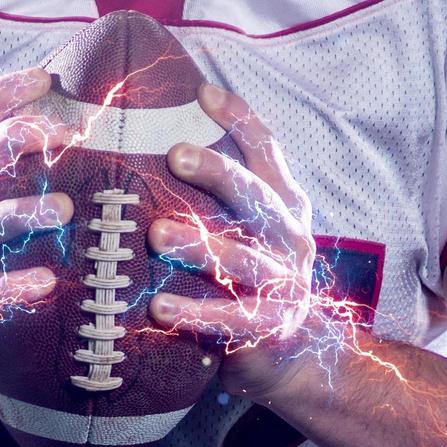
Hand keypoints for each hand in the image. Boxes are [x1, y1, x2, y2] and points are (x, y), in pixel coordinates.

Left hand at [147, 84, 320, 401]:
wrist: (291, 355)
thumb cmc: (251, 279)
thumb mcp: (247, 230)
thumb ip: (218, 195)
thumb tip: (155, 142)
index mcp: (285, 207)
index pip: (269, 153)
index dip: (240, 119)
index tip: (202, 91)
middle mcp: (290, 239)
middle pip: (257, 198)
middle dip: (217, 172)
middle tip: (174, 153)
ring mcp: (284, 284)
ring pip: (242, 258)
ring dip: (199, 244)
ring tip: (156, 234)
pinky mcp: (269, 327)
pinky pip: (230, 318)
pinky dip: (194, 314)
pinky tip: (159, 308)